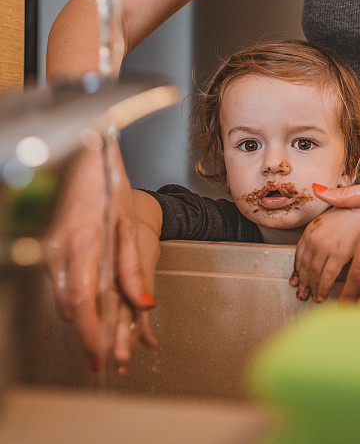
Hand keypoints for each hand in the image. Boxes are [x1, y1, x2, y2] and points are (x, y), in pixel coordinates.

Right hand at [44, 139, 155, 370]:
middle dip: (87, 337)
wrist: (84, 160)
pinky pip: (61, 285)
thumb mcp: (130, 227)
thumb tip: (146, 303)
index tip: (101, 355)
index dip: (90, 332)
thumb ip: (134, 268)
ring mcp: (51, 250)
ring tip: (101, 344)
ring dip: (82, 323)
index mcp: (83, 244)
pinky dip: (76, 304)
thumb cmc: (109, 188)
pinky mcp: (51, 248)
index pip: (82, 300)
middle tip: (103, 362)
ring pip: (63, 299)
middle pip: (69, 307)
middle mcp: (60, 250)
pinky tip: (90, 314)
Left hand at [292, 206, 359, 301]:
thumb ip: (323, 232)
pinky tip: (323, 296)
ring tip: (314, 298)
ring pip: (314, 274)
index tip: (297, 280)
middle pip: (305, 266)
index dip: (297, 270)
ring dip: (313, 288)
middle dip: (303, 283)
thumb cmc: (357, 211)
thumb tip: (320, 250)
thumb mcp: (332, 219)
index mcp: (312, 229)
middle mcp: (315, 238)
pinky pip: (327, 277)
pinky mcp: (339, 253)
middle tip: (302, 294)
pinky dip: (323, 289)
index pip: (299, 255)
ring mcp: (326, 246)